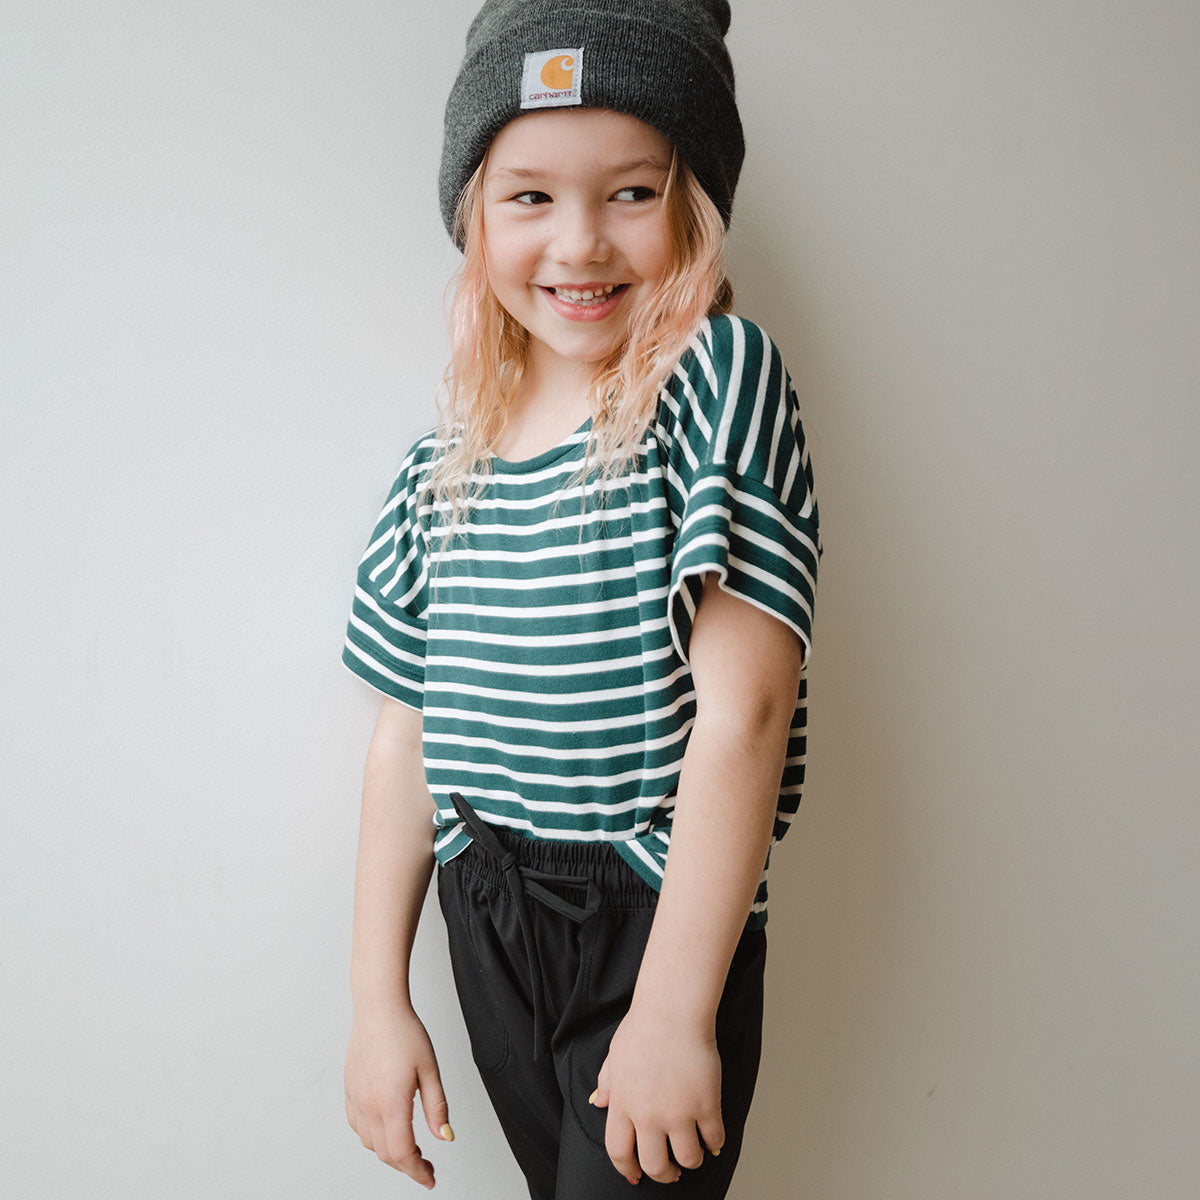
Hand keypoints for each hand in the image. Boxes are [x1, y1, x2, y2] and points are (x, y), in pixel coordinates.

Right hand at [345, 1002, 452, 1189]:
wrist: (378, 1008)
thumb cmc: (404, 1032)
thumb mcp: (430, 1069)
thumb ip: (437, 1107)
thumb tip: (446, 1137)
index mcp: (391, 1103)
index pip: (403, 1153)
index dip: (418, 1171)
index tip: (430, 1178)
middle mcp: (369, 1106)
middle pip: (385, 1154)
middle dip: (406, 1166)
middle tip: (426, 1166)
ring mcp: (356, 1099)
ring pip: (370, 1143)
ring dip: (389, 1153)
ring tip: (409, 1148)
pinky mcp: (349, 1090)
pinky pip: (357, 1126)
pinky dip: (372, 1137)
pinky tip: (385, 1129)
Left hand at [592, 1004, 723, 1184]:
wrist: (672, 1009)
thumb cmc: (644, 1027)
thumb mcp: (615, 1056)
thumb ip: (607, 1083)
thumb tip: (597, 1101)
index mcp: (622, 1104)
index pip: (618, 1152)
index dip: (627, 1170)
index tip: (636, 1176)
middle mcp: (648, 1115)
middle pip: (654, 1165)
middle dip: (664, 1174)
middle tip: (671, 1172)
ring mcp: (678, 1112)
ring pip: (687, 1159)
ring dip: (691, 1161)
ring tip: (693, 1154)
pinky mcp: (706, 1104)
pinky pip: (713, 1138)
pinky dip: (714, 1143)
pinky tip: (712, 1138)